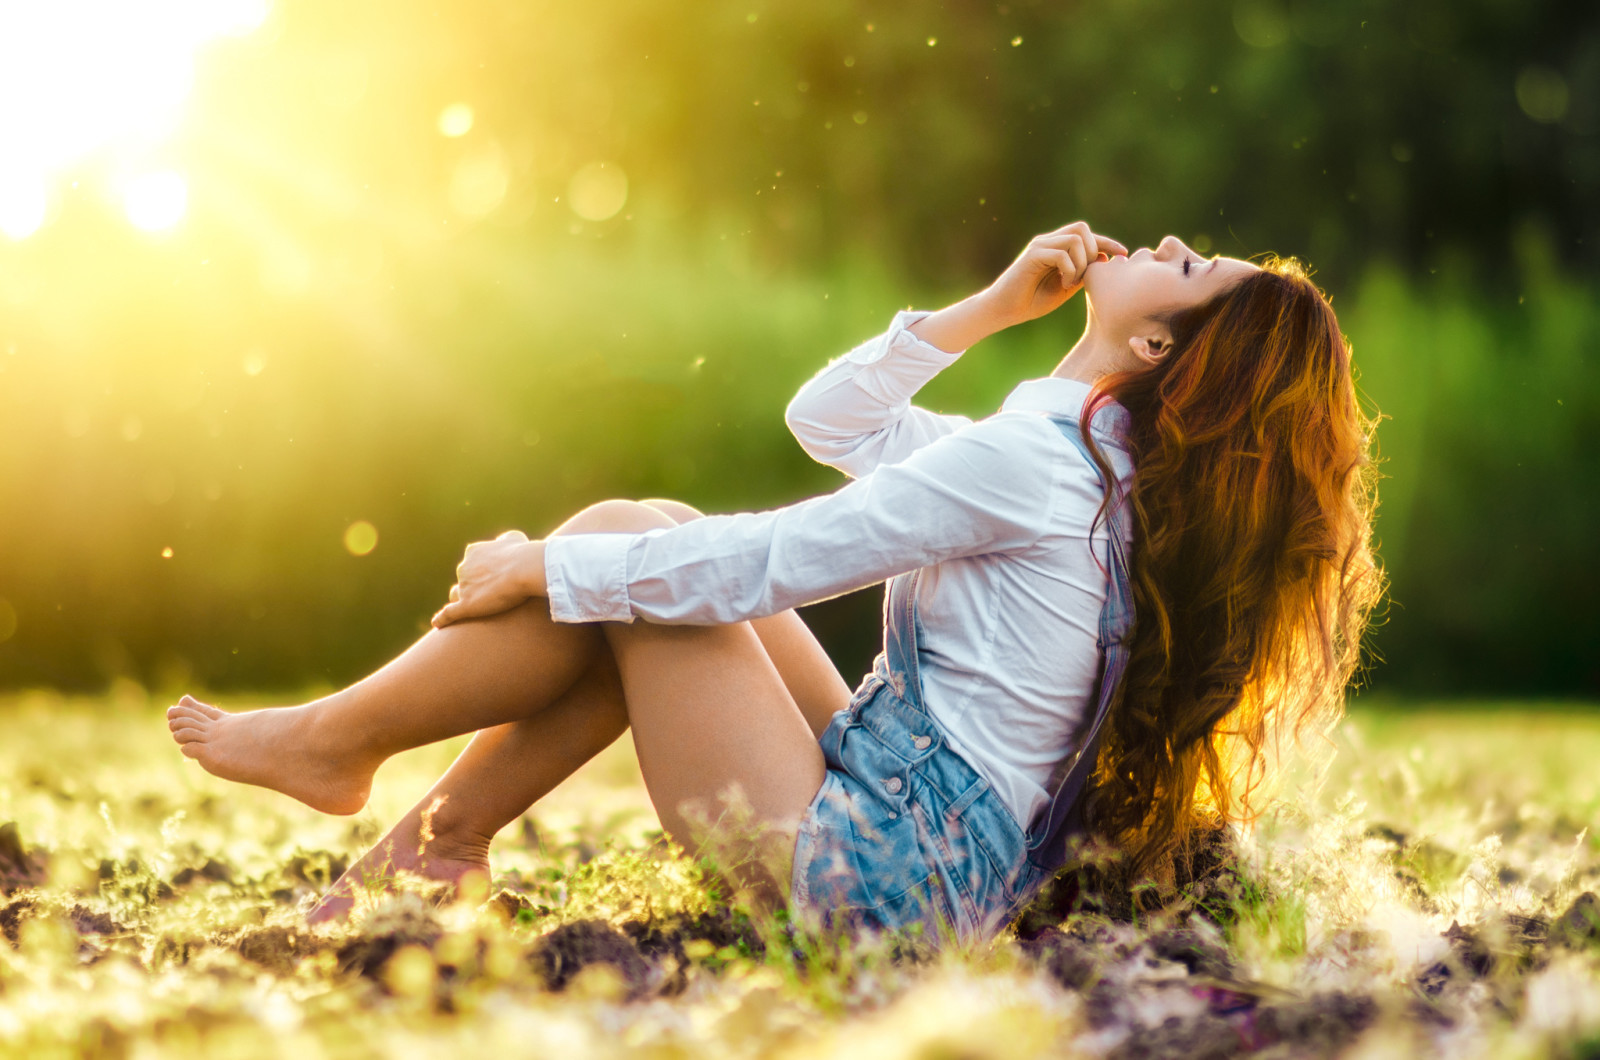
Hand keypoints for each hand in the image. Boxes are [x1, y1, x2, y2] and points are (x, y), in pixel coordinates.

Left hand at [431, 530, 545, 627]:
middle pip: (463, 580)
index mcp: (473, 552)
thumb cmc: (522, 554)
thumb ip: (505, 540)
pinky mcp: (466, 605)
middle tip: (490, 596)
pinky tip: (438, 625)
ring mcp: (463, 587)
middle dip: (472, 587)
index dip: (480, 573)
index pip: (471, 564)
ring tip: (473, 610)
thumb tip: (501, 542)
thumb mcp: (514, 538)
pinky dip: (442, 619)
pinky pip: (449, 614)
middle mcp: (463, 568)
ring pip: (456, 596)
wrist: (524, 569)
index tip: (492, 579)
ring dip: (461, 601)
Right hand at [980, 222, 1126, 327]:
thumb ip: (1083, 273)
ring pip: (1075, 239)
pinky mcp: (1032, 256)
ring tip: (1072, 282)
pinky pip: (1062, 254)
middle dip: (1093, 250)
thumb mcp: (1066, 287)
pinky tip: (1064, 284)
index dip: (1107, 242)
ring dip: (1081, 263)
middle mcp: (1048, 241)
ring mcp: (1039, 246)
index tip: (1123, 253)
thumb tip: (1105, 259)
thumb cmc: (1032, 301)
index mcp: (1056, 247)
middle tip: (1088, 275)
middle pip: (1082, 228)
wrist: (1004, 310)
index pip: (1086, 235)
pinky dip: (1070, 270)